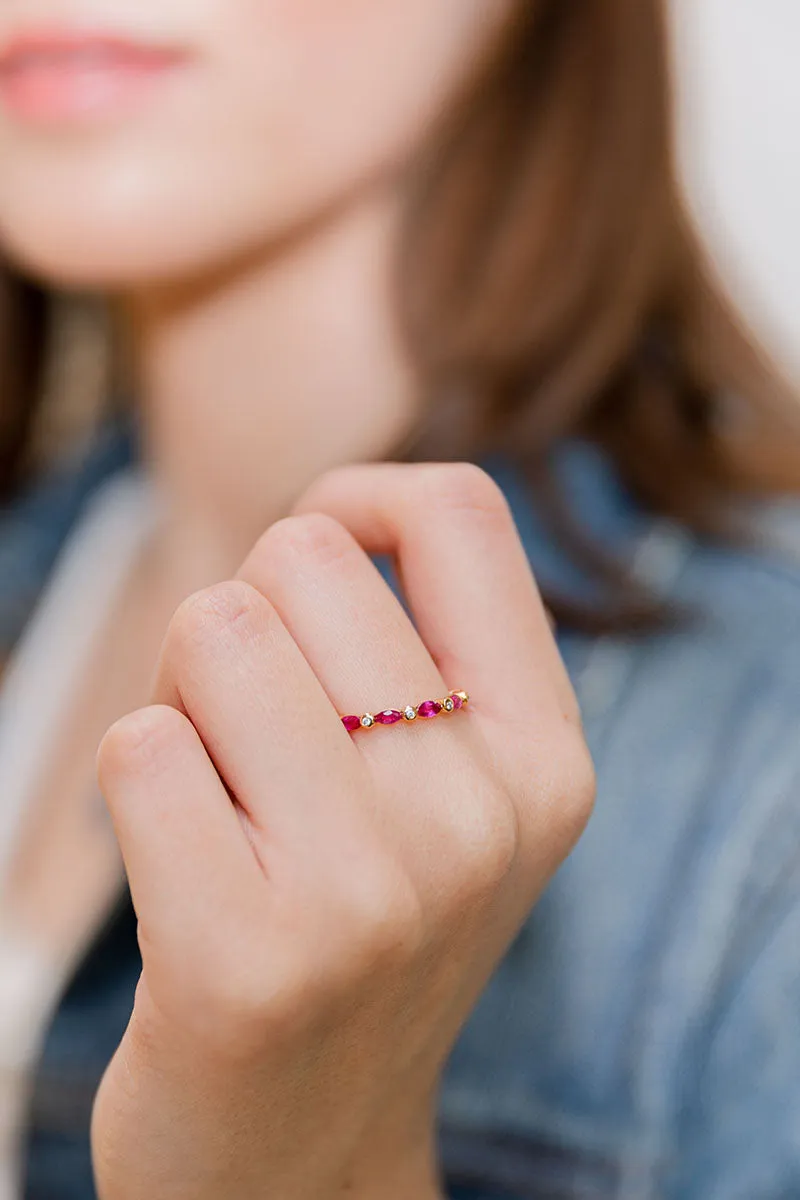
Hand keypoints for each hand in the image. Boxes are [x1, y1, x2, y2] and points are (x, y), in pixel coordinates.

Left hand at [91, 463, 593, 1199]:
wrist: (300, 1156)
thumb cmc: (355, 933)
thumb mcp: (449, 797)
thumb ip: (420, 651)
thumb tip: (331, 511)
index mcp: (544, 759)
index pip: (459, 514)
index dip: (361, 496)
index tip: (312, 557)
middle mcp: (479, 818)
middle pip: (299, 559)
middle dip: (246, 622)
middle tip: (255, 741)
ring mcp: (371, 891)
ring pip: (214, 630)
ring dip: (183, 698)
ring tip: (219, 799)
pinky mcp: (246, 958)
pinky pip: (138, 745)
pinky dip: (133, 782)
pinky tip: (181, 868)